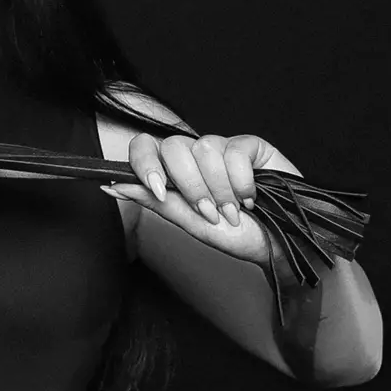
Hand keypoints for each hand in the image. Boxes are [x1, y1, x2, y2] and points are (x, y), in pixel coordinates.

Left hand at [102, 131, 298, 266]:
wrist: (278, 245)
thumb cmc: (236, 236)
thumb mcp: (189, 223)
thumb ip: (153, 201)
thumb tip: (112, 185)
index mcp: (176, 172)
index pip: (146, 146)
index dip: (147, 163)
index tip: (158, 191)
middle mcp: (197, 156)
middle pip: (174, 147)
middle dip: (191, 186)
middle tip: (209, 213)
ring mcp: (224, 147)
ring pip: (204, 148)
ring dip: (220, 189)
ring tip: (234, 210)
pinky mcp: (251, 145)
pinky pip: (235, 150)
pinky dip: (242, 181)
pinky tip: (252, 196)